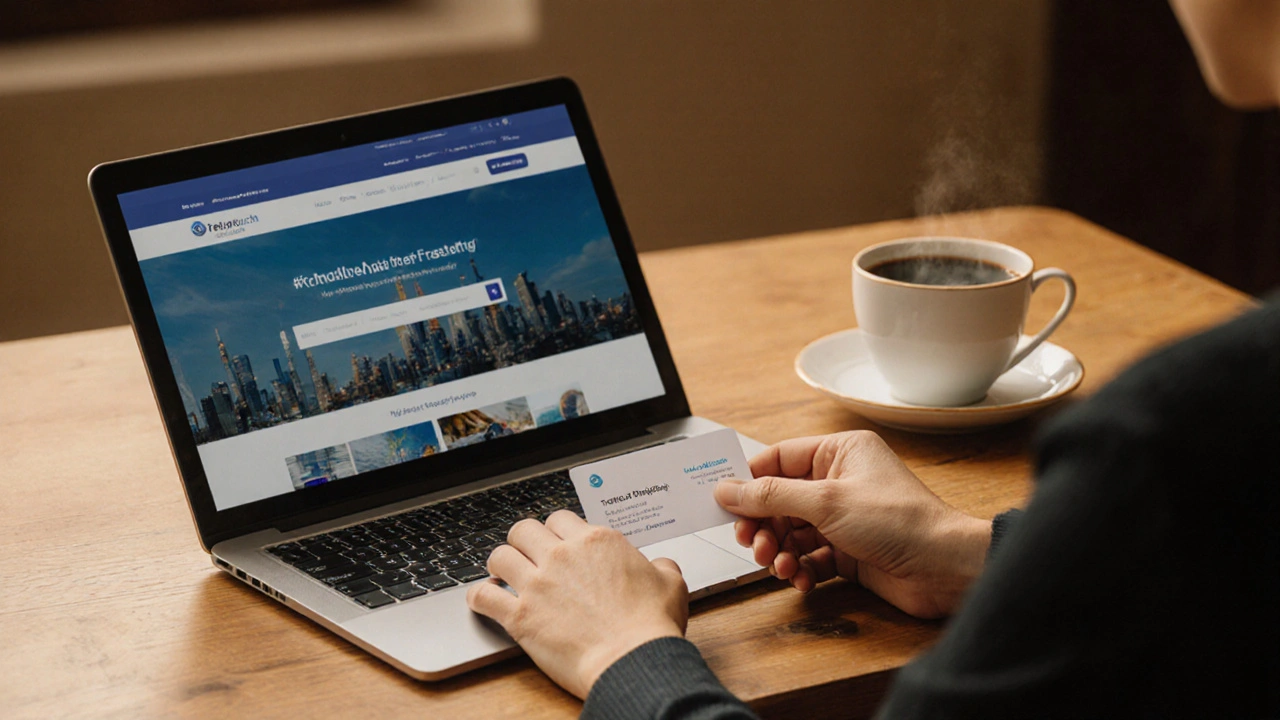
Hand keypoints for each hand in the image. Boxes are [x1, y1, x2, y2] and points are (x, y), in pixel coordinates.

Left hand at [466, 510, 688, 698]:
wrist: (633, 660)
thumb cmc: (652, 625)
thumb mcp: (671, 584)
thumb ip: (661, 566)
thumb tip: (660, 565)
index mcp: (597, 541)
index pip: (560, 518)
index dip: (556, 531)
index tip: (556, 544)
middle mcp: (563, 556)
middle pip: (523, 529)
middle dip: (523, 541)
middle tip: (527, 556)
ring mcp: (538, 584)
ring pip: (499, 555)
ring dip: (499, 564)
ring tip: (502, 574)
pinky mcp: (521, 616)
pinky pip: (484, 596)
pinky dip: (480, 597)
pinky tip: (484, 600)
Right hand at [714, 431, 991, 617]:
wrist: (944, 569)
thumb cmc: (900, 522)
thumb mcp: (825, 502)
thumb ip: (771, 495)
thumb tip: (729, 488)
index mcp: (839, 452)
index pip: (778, 459)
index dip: (749, 481)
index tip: (724, 502)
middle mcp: (840, 481)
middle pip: (780, 500)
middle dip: (764, 525)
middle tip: (753, 543)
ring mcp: (844, 518)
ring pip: (792, 532)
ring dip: (780, 551)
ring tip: (779, 565)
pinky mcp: (849, 551)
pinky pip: (809, 557)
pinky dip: (800, 569)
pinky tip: (801, 579)